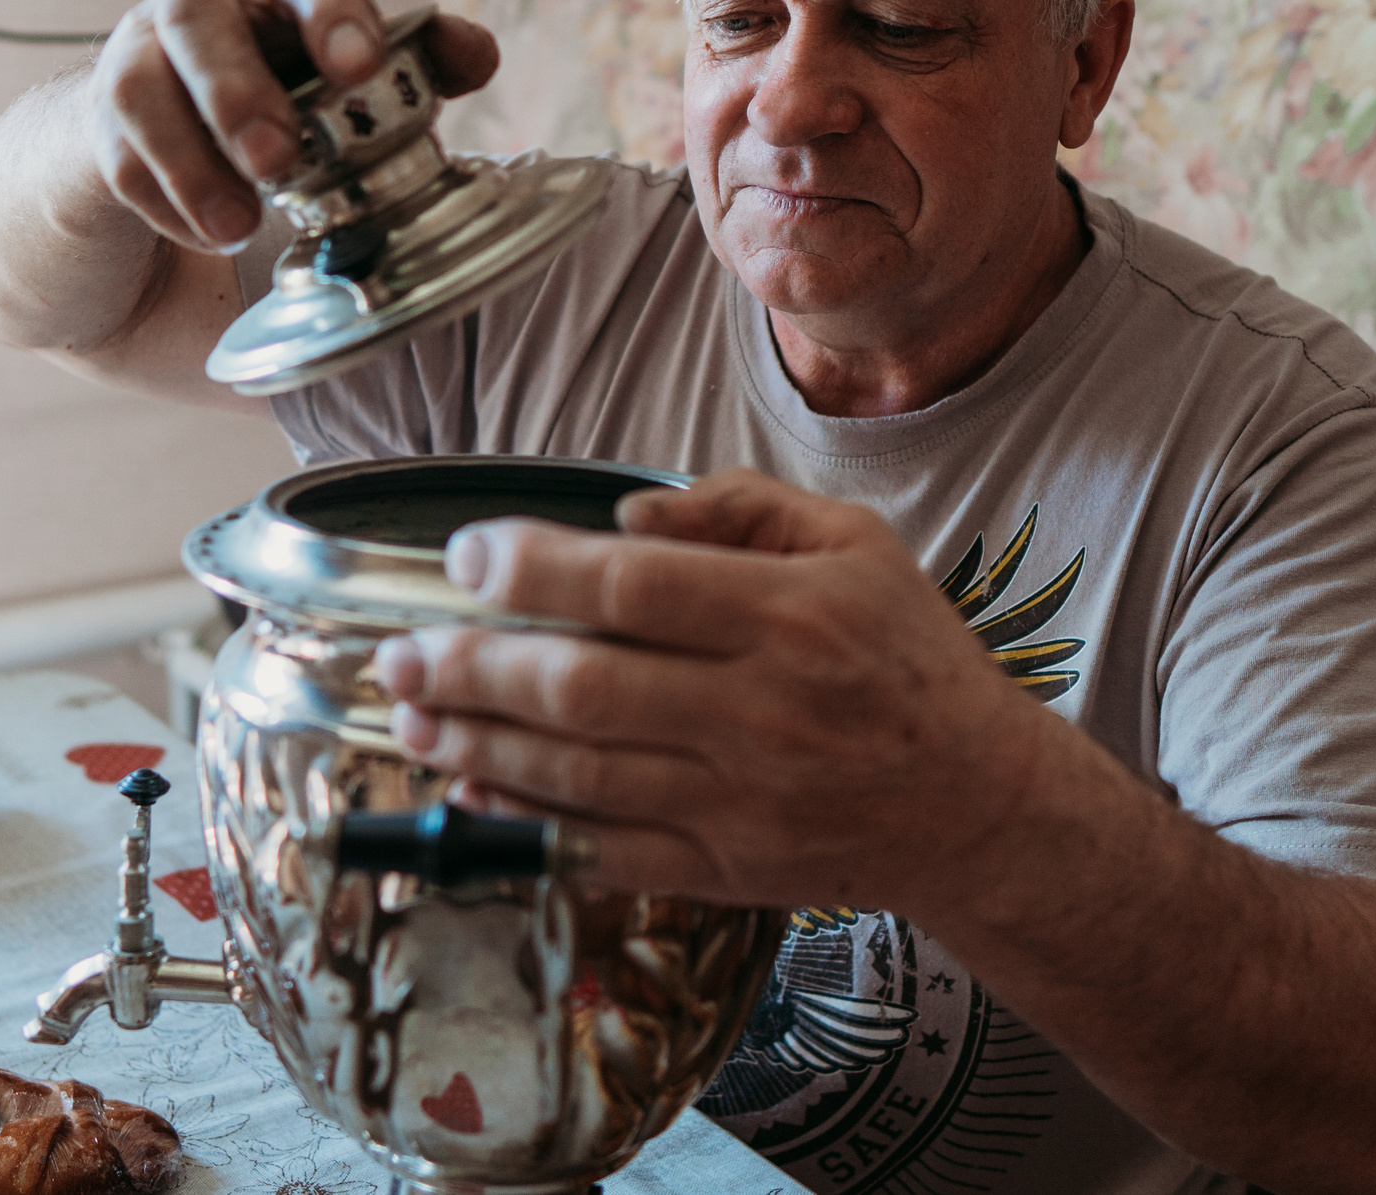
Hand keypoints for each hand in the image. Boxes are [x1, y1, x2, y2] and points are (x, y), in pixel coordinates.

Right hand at [90, 0, 498, 252]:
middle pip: (199, 16)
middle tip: (277, 161)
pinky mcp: (101, 119)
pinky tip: (208, 238)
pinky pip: (118, 157)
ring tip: (237, 228)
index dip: (334, 12)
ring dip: (190, 161)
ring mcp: (139, 52)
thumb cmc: (286, 87)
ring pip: (140, 87)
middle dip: (238, 91)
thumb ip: (421, 63)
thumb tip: (479, 55)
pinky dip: (165, 202)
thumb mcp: (358, 74)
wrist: (174, 123)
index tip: (362, 66)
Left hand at [369, 469, 1049, 911]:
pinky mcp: (724, 868)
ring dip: (476, 745)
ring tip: (409, 715)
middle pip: (584, 687)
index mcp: (791, 614)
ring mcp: (738, 799)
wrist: (978, 805)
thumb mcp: (856, 542)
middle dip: (472, 667)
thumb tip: (625, 510)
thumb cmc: (909, 659)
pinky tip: (468, 794)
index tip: (465, 557)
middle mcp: (761, 709)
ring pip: (578, 774)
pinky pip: (604, 850)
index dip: (533, 569)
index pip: (635, 587)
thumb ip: (740, 507)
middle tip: (398, 650)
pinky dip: (525, 827)